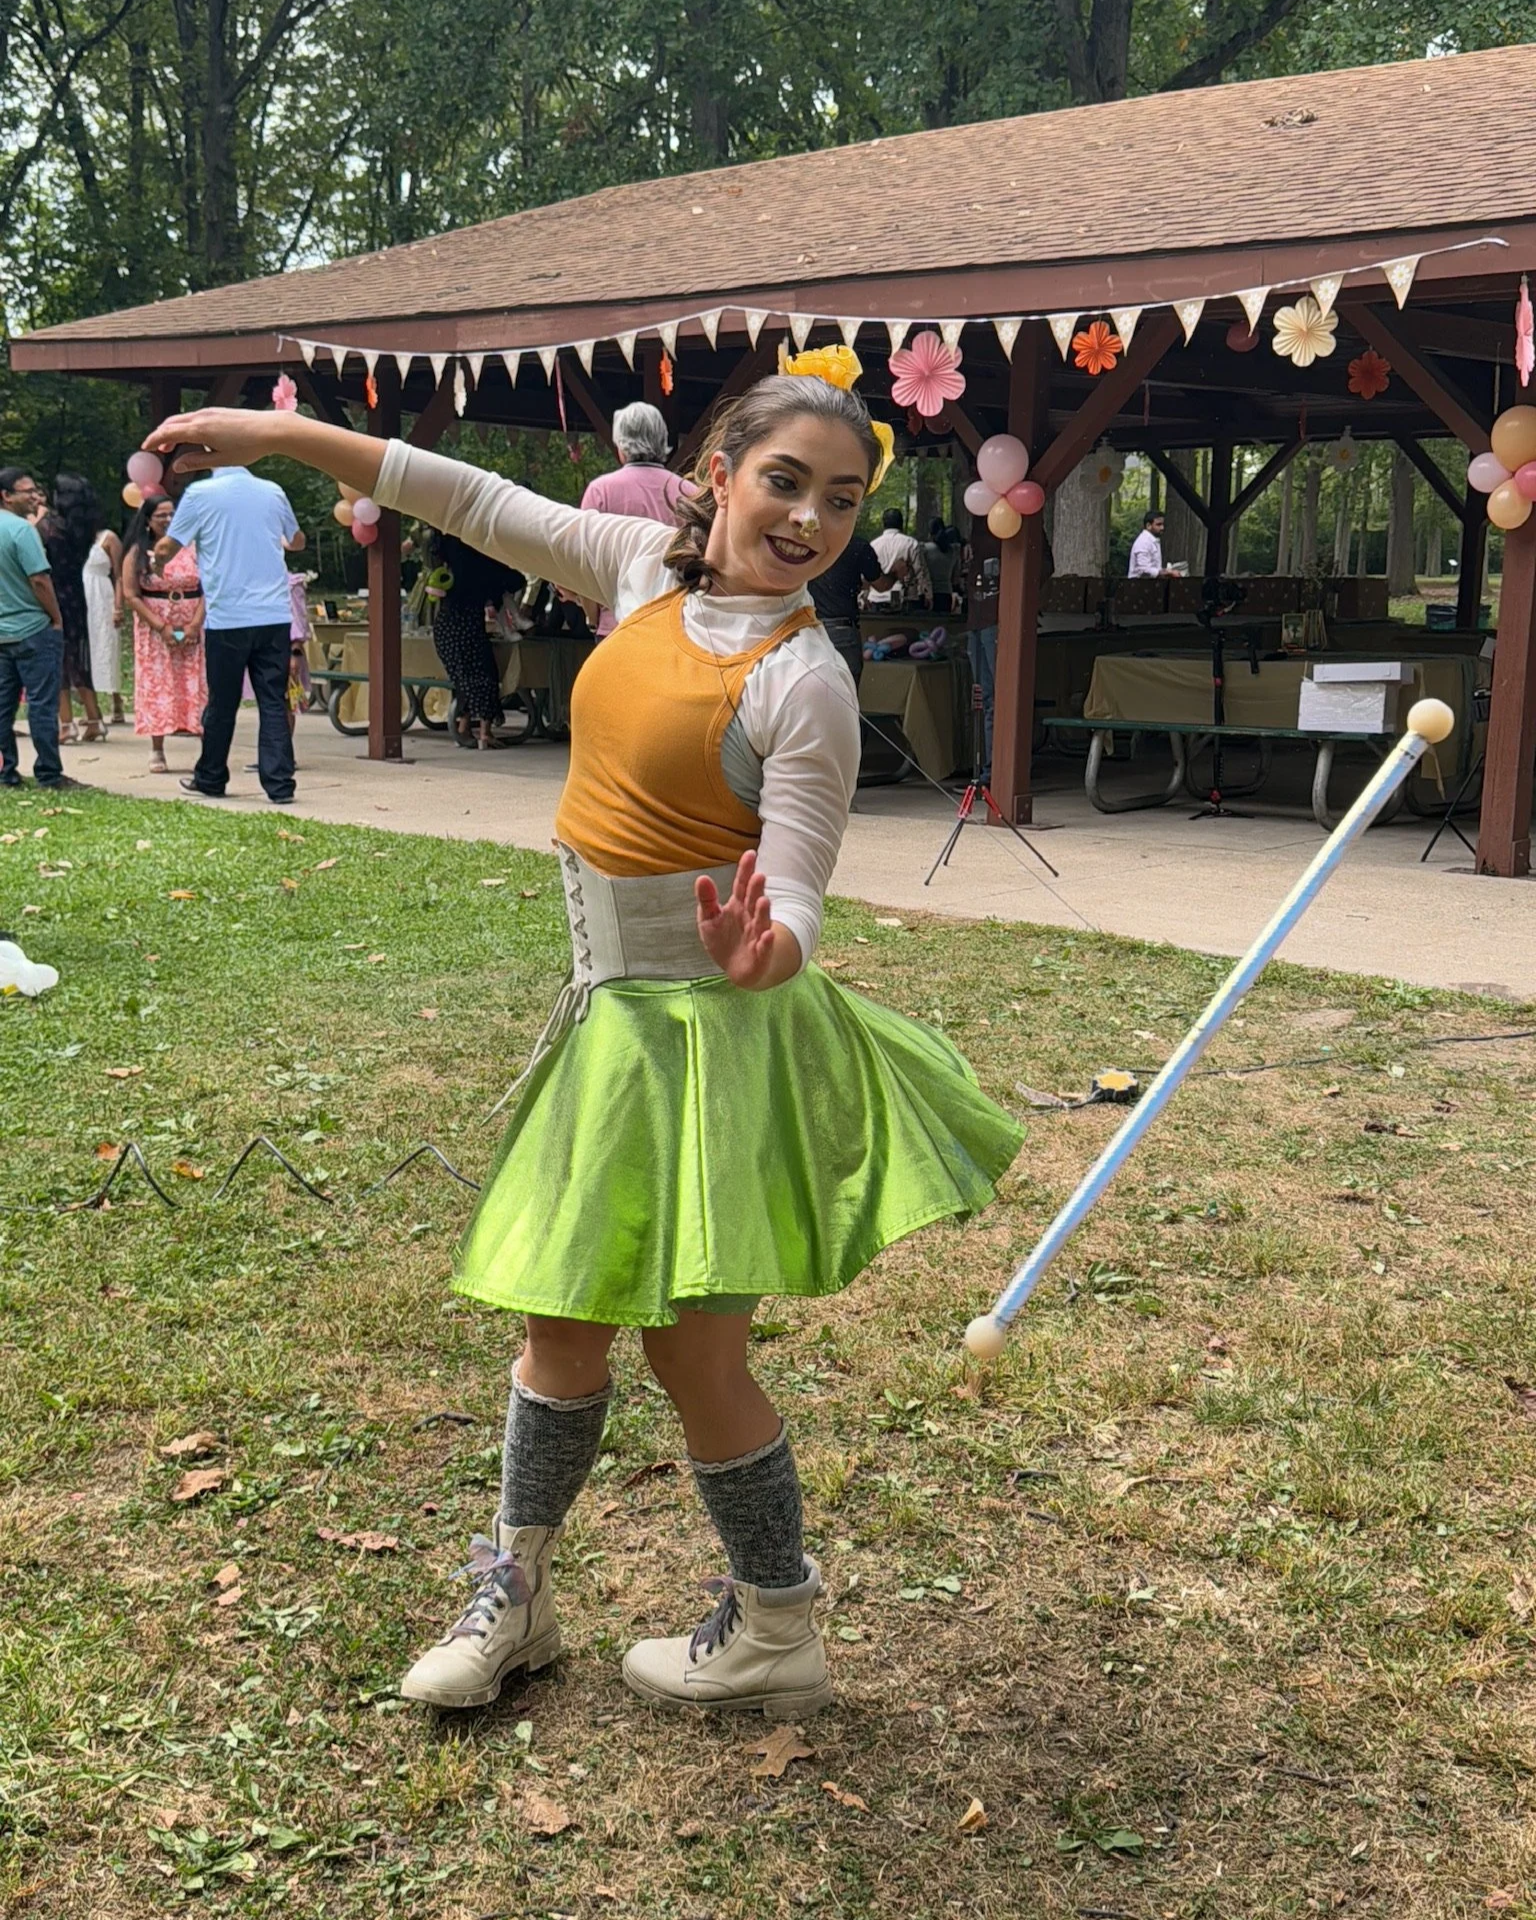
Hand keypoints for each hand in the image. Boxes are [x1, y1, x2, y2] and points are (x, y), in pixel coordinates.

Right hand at [142, 407, 285, 473]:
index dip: (154, 440)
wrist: (270, 429)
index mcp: (199, 430)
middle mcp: (201, 417)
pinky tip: (191, 440)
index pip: (168, 433)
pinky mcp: (217, 412)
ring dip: (172, 431)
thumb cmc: (249, 446)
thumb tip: (177, 466)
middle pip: (171, 423)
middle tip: (155, 449)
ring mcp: (209, 412)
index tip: (145, 448)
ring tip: (170, 446)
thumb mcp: (222, 460)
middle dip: (160, 435)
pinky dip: (185, 427)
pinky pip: (194, 418)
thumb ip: (197, 462)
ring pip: (182, 420)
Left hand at [696, 850, 776, 988]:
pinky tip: (768, 935)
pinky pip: (765, 947)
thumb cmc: (723, 939)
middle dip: (756, 889)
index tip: (750, 854)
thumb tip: (701, 878)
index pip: (742, 884)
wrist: (736, 969)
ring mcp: (757, 934)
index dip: (746, 870)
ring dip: (763, 912)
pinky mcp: (761, 953)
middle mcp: (751, 916)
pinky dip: (767, 942)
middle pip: (753, 900)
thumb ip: (707, 899)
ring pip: (762, 921)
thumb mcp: (709, 919)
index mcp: (738, 905)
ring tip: (764, 901)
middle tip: (759, 876)